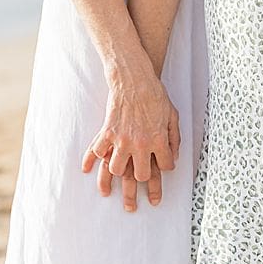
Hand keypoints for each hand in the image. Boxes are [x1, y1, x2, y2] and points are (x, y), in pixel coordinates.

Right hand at [82, 69, 179, 209]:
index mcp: (159, 141)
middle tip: (138, 183)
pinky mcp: (107, 132)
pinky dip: (90, 161)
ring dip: (116, 174)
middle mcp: (140, 144)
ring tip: (115, 180)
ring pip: (116, 169)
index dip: (166, 168)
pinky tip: (88, 170)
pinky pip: (96, 152)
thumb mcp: (173, 115)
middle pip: (139, 175)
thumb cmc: (156, 96)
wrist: (135, 80)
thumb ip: (174, 137)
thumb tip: (173, 155)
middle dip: (140, 180)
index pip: (165, 166)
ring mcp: (121, 140)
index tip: (163, 167)